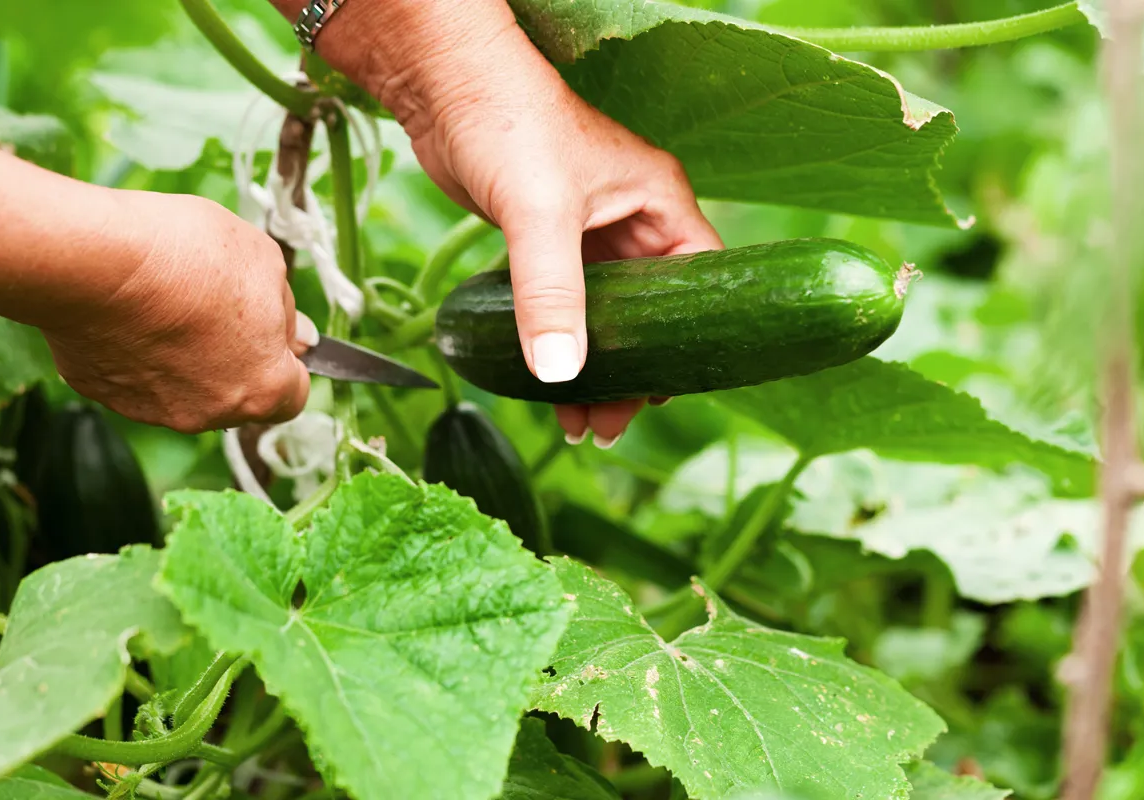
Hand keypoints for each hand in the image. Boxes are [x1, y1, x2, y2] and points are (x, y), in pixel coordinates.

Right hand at [40, 192, 313, 434]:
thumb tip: (297, 338)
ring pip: (184, 389)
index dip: (285, 361)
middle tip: (216, 306)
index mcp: (263, 389)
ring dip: (184, 357)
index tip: (273, 331)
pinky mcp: (103, 395)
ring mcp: (153, 410)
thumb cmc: (192, 258)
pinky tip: (128, 311)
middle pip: (236, 394)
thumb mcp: (266, 263)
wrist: (96, 259)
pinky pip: (132, 376)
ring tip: (167, 303)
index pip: (292, 395)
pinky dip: (136, 352)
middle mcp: (211, 414)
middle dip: (235, 358)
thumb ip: (286, 312)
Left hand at [409, 75, 722, 445]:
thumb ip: (552, 293)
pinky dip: (558, 341)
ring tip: (576, 423)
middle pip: (649, 313)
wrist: (443, 86)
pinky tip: (546, 383)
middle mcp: (633, 221)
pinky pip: (563, 303)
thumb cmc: (508, 123)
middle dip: (630, 371)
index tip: (660, 394)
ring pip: (604, 316)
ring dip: (592, 367)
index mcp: (658, 205)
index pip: (699, 284)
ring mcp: (590, 232)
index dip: (687, 343)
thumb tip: (562, 373)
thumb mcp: (539, 214)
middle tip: (608, 426)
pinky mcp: (547, 239)